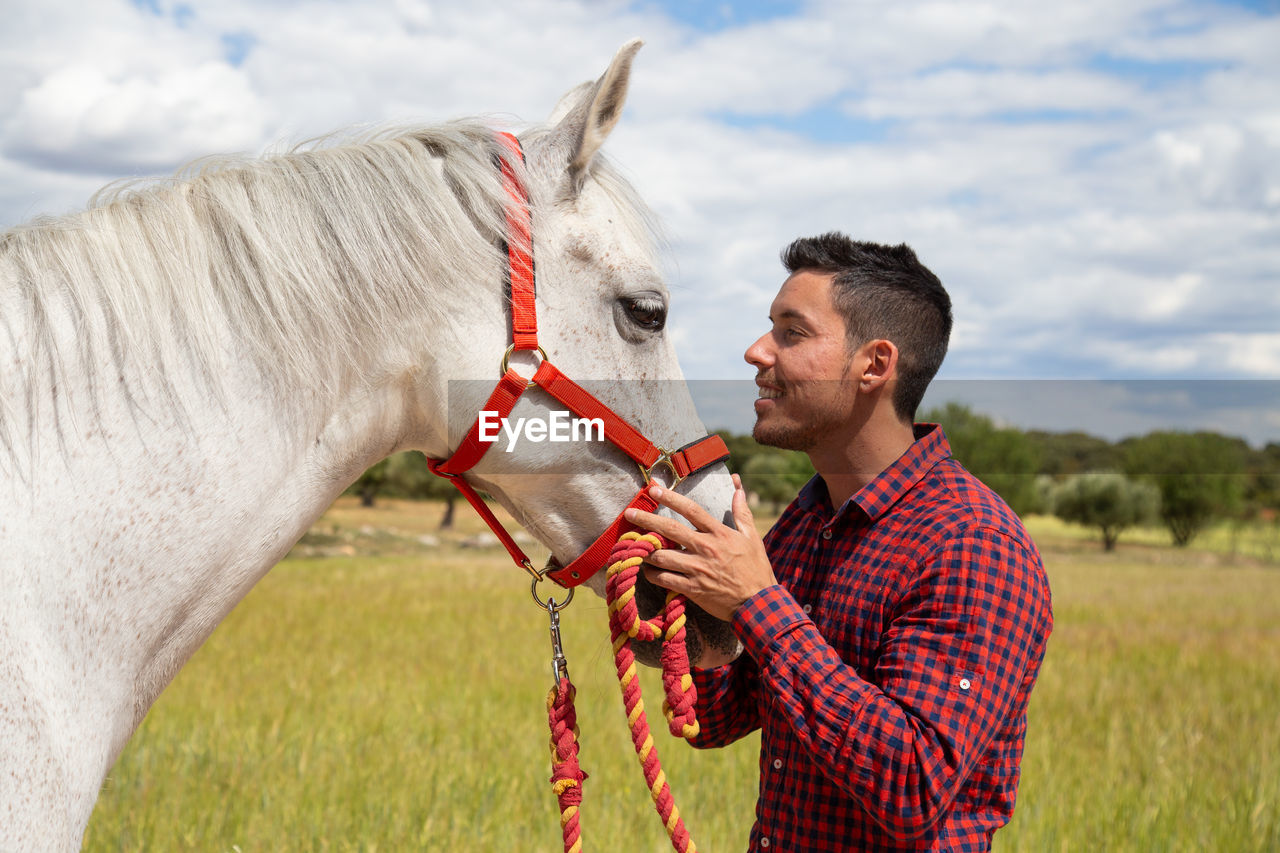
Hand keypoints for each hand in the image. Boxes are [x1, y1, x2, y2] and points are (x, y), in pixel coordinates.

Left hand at [623, 474, 776, 621]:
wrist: (757, 603)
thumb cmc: (756, 569)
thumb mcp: (752, 537)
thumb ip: (741, 511)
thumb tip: (738, 487)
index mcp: (719, 534)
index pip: (691, 510)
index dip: (671, 498)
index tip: (654, 490)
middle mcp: (705, 548)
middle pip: (670, 530)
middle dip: (647, 520)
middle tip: (629, 513)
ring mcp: (698, 569)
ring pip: (662, 556)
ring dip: (646, 551)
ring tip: (635, 546)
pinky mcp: (693, 589)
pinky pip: (665, 579)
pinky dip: (652, 574)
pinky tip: (647, 570)